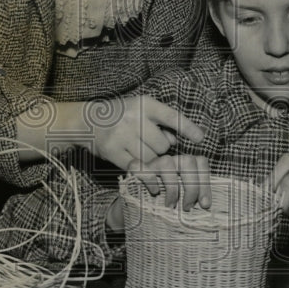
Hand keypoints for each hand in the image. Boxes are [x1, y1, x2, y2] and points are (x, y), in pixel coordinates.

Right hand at [88, 95, 210, 208]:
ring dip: (152, 161)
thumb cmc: (121, 116)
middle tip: (151, 146)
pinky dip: (147, 177)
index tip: (201, 138)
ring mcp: (122, 135)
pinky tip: (152, 184)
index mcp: (144, 104)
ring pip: (151, 158)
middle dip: (161, 149)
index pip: (171, 116)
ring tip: (143, 155)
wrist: (87, 121)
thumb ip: (159, 123)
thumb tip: (176, 140)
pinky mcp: (113, 152)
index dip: (187, 128)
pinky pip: (137, 169)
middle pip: (162, 144)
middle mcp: (133, 118)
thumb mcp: (140, 110)